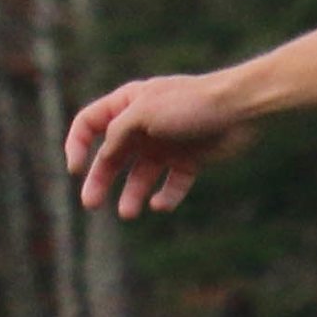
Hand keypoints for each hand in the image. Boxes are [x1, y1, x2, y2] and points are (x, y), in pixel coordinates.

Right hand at [63, 67, 254, 215]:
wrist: (241, 108)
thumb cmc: (190, 103)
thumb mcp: (144, 113)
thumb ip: (117, 133)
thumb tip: (103, 156)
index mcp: (127, 104)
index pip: (89, 123)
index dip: (77, 145)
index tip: (75, 169)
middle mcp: (142, 125)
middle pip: (111, 156)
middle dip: (100, 179)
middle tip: (90, 203)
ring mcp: (165, 143)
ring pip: (140, 175)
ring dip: (131, 195)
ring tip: (128, 213)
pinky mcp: (189, 159)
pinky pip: (172, 184)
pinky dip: (165, 197)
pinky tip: (160, 205)